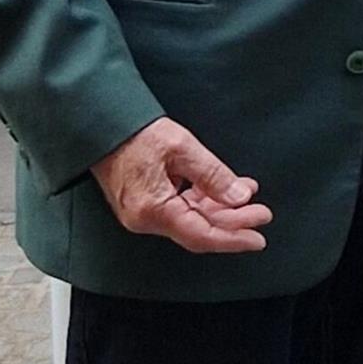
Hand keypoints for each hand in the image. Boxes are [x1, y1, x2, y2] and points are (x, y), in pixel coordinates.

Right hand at [92, 118, 272, 254]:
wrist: (101, 124)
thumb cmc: (134, 133)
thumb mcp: (182, 148)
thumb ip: (213, 175)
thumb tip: (239, 197)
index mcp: (153, 210)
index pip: (201, 235)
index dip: (233, 238)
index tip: (258, 237)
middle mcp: (145, 219)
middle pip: (198, 229)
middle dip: (233, 222)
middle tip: (262, 214)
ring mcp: (142, 214)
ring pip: (191, 219)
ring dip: (221, 209)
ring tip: (248, 196)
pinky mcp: (143, 204)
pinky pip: (179, 209)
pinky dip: (204, 201)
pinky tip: (223, 190)